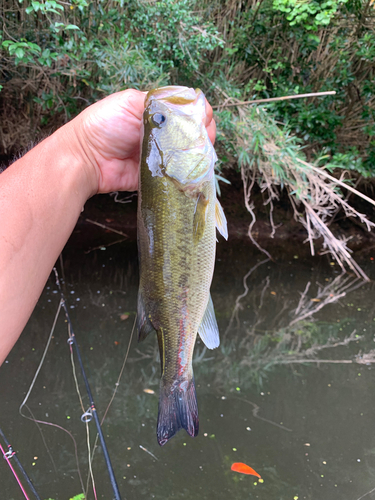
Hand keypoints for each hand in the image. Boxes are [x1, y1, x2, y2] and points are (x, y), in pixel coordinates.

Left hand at [67, 89, 216, 195]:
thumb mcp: (130, 102)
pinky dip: (189, 171)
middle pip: (195, 132)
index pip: (188, 109)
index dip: (200, 113)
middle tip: (204, 138)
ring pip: (191, 153)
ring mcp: (163, 155)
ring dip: (199, 152)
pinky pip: (180, 174)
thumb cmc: (103, 125)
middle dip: (204, 133)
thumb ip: (158, 102)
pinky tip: (192, 167)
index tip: (203, 118)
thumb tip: (188, 105)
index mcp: (157, 111)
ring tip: (199, 152)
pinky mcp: (160, 175)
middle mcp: (163, 132)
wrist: (86, 158)